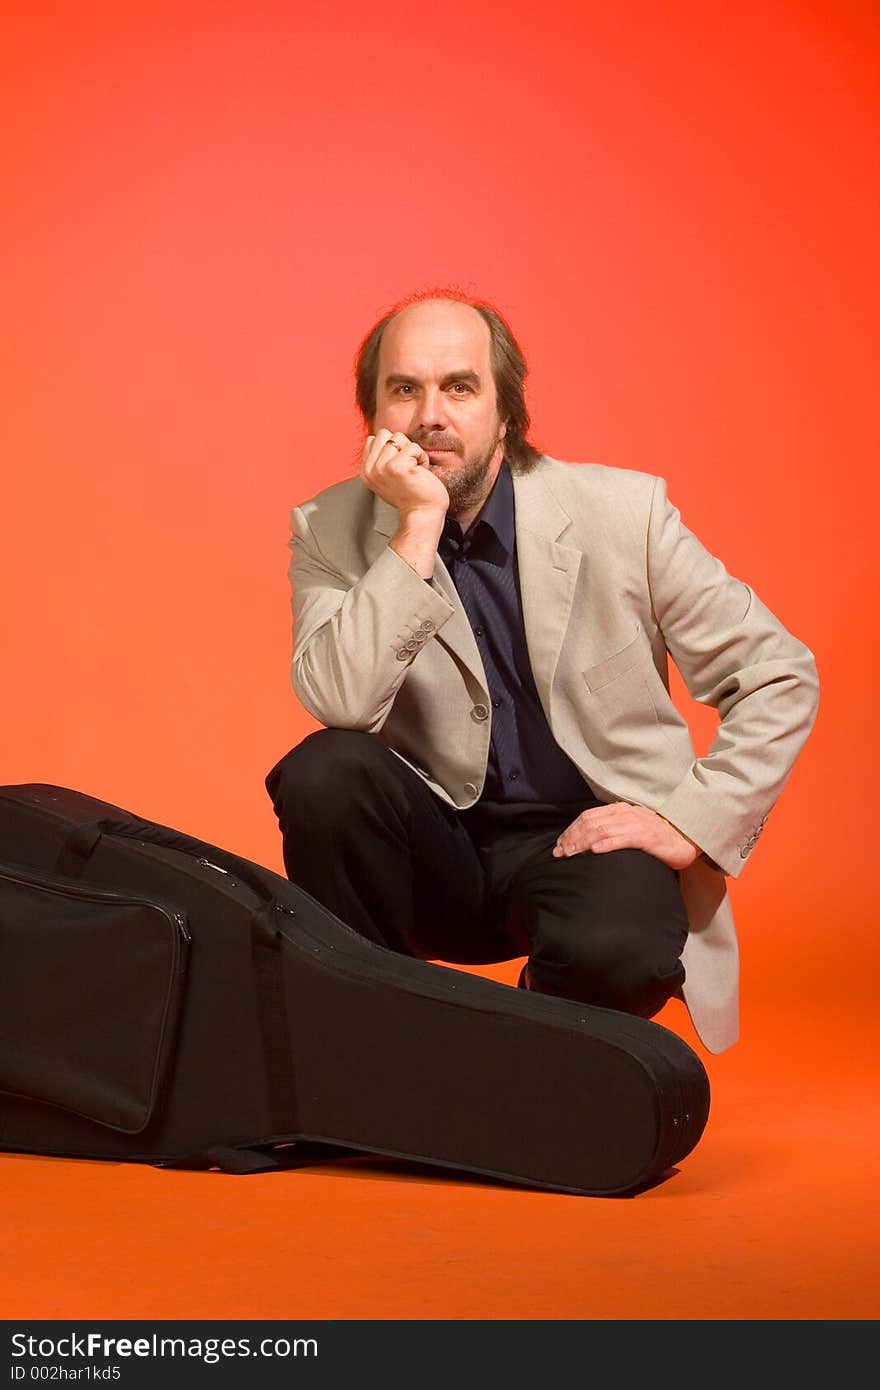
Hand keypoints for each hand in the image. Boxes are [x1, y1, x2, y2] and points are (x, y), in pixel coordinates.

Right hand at [360, 429, 448, 520]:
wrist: (422, 514)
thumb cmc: (411, 496)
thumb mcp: (388, 476)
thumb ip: (381, 458)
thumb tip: (384, 437)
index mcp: (366, 472)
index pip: (373, 439)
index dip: (391, 447)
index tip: (398, 468)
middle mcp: (371, 469)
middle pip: (384, 434)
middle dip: (400, 446)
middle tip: (407, 466)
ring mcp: (382, 467)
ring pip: (398, 437)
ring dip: (412, 452)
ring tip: (414, 470)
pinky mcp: (396, 467)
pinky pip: (413, 446)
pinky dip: (422, 457)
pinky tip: (420, 473)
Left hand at [552, 803, 700, 870]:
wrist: (687, 837)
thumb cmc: (658, 836)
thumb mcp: (632, 827)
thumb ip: (613, 829)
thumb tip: (588, 840)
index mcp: (621, 810)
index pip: (589, 816)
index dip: (572, 830)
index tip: (560, 844)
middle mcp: (627, 814)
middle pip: (591, 823)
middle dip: (572, 837)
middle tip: (560, 852)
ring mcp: (637, 825)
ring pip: (603, 830)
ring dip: (583, 842)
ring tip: (571, 853)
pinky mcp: (648, 838)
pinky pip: (624, 839)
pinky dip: (607, 844)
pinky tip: (595, 851)